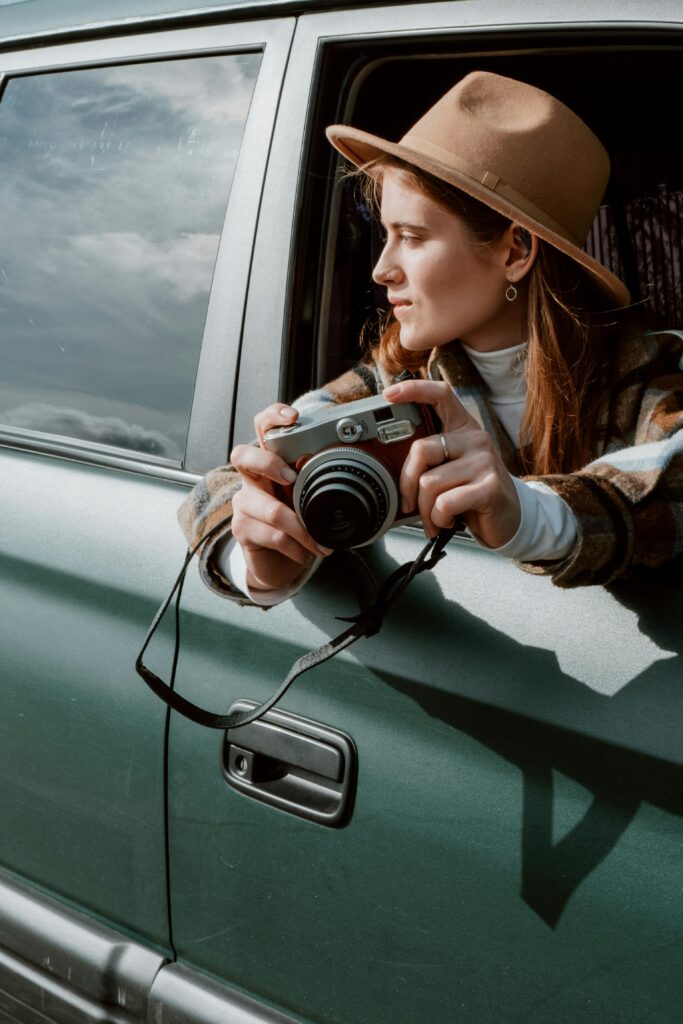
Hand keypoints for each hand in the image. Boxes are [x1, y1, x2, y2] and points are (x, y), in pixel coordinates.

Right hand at [230, 403, 331, 591]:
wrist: (277, 561)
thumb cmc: (294, 522)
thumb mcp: (308, 496)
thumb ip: (319, 479)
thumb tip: (353, 466)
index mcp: (271, 463)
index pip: (262, 428)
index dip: (273, 416)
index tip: (293, 417)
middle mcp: (252, 479)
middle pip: (242, 456)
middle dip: (269, 464)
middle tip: (292, 479)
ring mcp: (244, 503)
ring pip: (271, 510)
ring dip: (303, 530)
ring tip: (320, 542)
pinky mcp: (242, 529)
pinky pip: (273, 536)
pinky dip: (297, 547)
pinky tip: (306, 553)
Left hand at [382, 379, 520, 548]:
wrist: (510, 519)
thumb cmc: (472, 494)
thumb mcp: (452, 469)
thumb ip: (430, 460)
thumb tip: (391, 469)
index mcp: (463, 428)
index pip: (441, 395)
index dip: (414, 390)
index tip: (389, 394)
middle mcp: (476, 439)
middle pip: (421, 450)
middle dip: (406, 484)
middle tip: (410, 504)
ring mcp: (485, 462)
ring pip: (429, 483)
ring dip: (425, 509)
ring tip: (435, 517)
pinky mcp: (489, 487)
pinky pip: (444, 503)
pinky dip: (438, 519)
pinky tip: (448, 521)